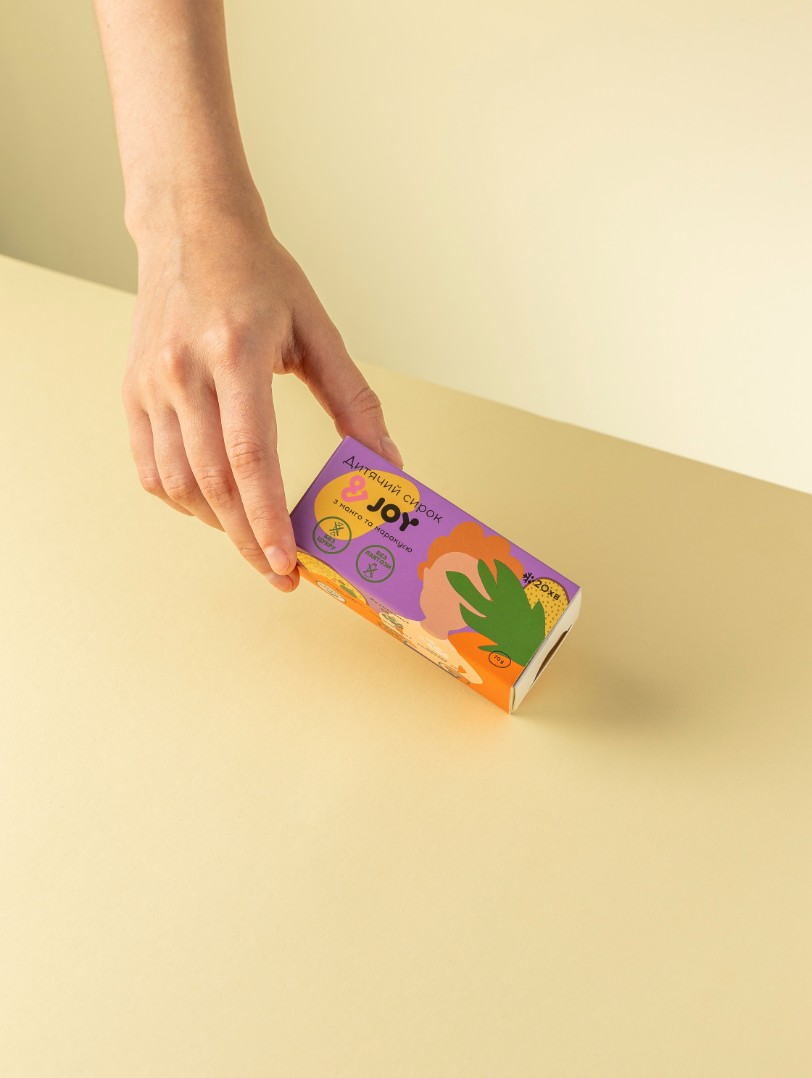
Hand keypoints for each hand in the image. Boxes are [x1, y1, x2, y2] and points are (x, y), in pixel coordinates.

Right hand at [122, 201, 403, 593]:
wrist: (189, 228)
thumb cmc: (257, 274)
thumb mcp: (317, 328)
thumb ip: (354, 400)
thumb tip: (385, 463)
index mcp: (236, 352)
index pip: (250, 456)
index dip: (268, 518)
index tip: (289, 563)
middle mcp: (183, 371)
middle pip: (213, 484)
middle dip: (248, 540)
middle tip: (281, 574)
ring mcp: (150, 384)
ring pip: (178, 485)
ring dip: (219, 526)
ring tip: (255, 541)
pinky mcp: (131, 392)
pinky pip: (151, 469)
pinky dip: (184, 501)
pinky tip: (216, 508)